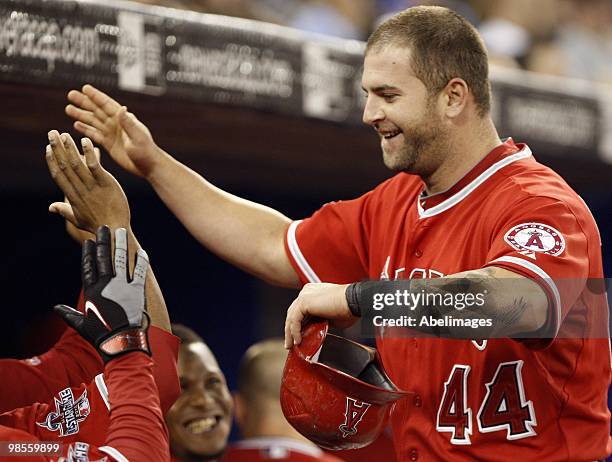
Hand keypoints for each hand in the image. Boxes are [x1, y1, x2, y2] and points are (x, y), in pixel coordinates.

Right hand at [45, 130, 129, 233]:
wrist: (115, 230)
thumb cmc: (98, 225)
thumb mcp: (78, 220)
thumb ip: (64, 210)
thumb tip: (51, 207)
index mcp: (72, 196)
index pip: (58, 175)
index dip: (52, 160)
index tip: (47, 148)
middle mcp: (80, 189)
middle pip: (65, 165)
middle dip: (57, 148)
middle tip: (52, 133)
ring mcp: (92, 186)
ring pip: (77, 164)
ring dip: (69, 147)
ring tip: (64, 134)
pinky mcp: (106, 183)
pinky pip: (95, 166)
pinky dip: (89, 153)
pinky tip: (84, 141)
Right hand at [54, 226, 150, 362]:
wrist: (121, 343)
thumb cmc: (101, 335)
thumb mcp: (81, 324)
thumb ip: (69, 313)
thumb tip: (56, 308)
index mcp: (92, 292)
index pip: (88, 267)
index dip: (88, 254)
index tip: (88, 242)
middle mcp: (106, 286)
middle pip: (103, 258)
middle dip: (103, 241)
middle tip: (103, 228)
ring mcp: (122, 287)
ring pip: (120, 260)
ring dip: (120, 244)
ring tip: (119, 231)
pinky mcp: (137, 291)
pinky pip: (140, 271)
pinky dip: (141, 261)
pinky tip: (141, 250)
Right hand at [66, 84, 160, 177]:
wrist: (149, 167)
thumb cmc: (146, 152)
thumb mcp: (138, 137)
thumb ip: (128, 123)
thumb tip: (122, 108)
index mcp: (124, 120)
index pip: (107, 105)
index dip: (96, 96)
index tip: (85, 88)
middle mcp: (117, 124)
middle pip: (97, 110)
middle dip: (84, 102)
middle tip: (70, 95)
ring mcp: (113, 134)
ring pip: (94, 121)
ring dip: (82, 115)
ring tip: (68, 109)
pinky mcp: (110, 144)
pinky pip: (95, 135)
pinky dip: (86, 130)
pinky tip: (76, 125)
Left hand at [284, 283, 356, 347]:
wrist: (354, 301)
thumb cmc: (348, 308)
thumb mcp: (331, 317)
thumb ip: (320, 321)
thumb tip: (316, 330)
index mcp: (312, 292)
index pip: (299, 310)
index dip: (297, 325)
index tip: (297, 337)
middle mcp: (306, 291)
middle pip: (293, 313)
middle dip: (290, 330)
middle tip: (290, 344)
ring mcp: (304, 295)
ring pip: (291, 317)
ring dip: (290, 333)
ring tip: (291, 346)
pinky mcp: (304, 301)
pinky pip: (294, 320)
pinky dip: (295, 332)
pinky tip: (298, 341)